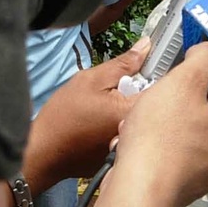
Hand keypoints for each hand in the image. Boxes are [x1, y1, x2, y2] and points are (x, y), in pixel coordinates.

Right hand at [23, 36, 150, 188]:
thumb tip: (147, 46)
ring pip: (143, 122)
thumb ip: (123, 64)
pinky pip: (132, 138)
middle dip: (141, 94)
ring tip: (105, 113)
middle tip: (117, 92)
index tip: (140, 69)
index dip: (154, 73)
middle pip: (154, 106)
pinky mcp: (123, 160)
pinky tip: (102, 130)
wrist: (44, 154)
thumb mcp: (91, 80)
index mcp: (136, 111)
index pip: (163, 86)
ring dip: (132, 113)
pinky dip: (123, 130)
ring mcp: (133, 149)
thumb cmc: (64, 117)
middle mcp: (142, 134)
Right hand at [109, 42, 207, 206]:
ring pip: (176, 137)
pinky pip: (163, 158)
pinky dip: (149, 151)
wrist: (136, 188)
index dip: (189, 84)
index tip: (172, 86)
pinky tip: (134, 149)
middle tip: (152, 108)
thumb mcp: (184, 81)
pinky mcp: (178, 189)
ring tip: (139, 130)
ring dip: (154, 129)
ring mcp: (201, 176)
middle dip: (169, 108)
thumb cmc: (160, 138)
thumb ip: (203, 59)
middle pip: (194, 115)